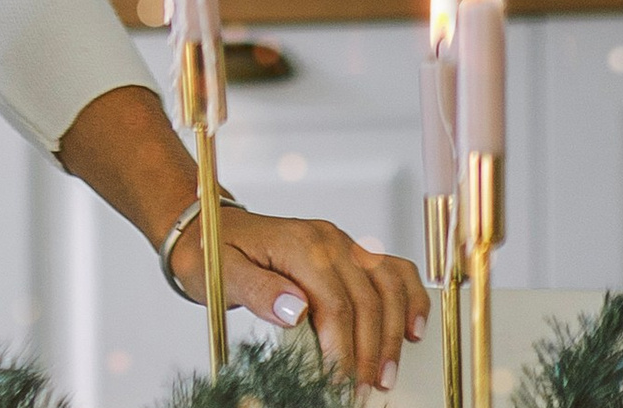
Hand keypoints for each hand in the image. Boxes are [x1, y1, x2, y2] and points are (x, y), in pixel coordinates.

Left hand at [168, 203, 429, 393]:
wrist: (209, 230)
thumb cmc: (214, 254)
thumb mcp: (222, 274)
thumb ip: (257, 290)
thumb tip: (296, 309)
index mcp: (299, 245)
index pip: (336, 305)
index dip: (344, 352)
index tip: (341, 385)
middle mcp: (327, 239)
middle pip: (366, 302)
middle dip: (370, 353)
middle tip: (362, 392)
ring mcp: (342, 243)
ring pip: (387, 288)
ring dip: (393, 334)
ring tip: (385, 375)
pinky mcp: (349, 252)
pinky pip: (392, 270)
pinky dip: (409, 298)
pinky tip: (413, 329)